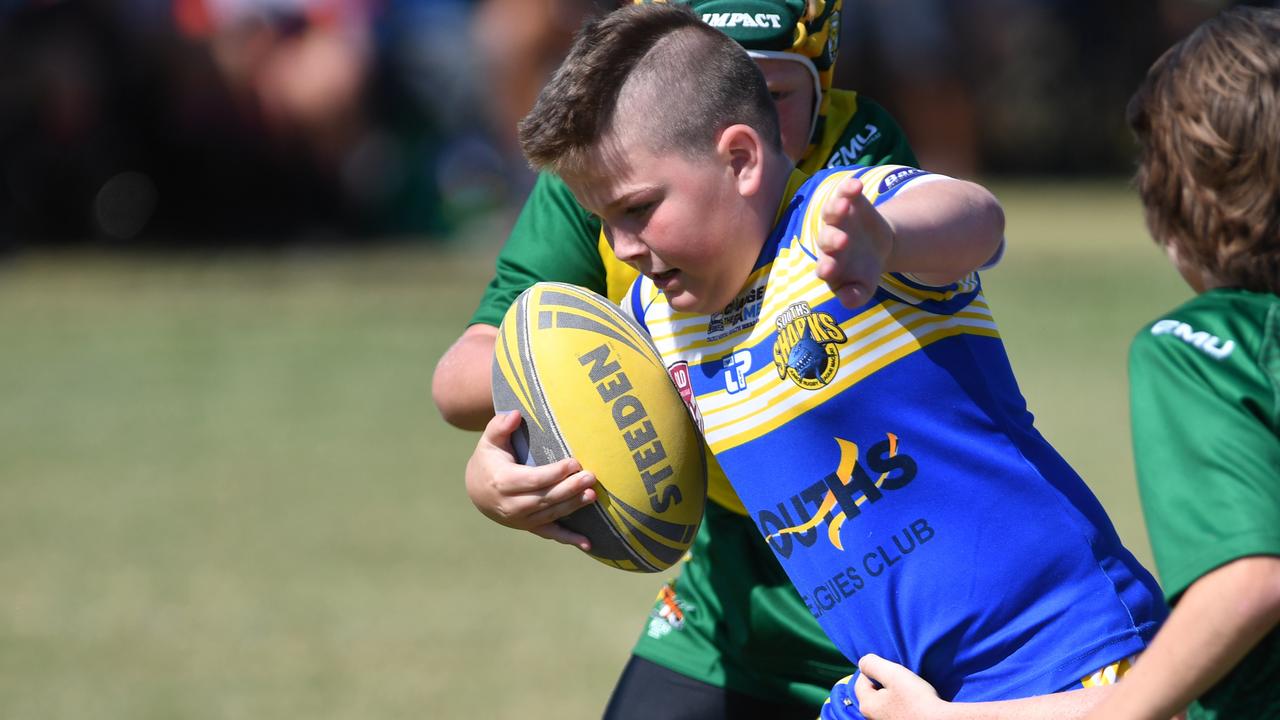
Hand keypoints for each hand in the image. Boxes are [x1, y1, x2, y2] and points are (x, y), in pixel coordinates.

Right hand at [464, 410, 597, 549]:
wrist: (477, 490)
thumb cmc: (489, 460)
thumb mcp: (489, 441)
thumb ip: (500, 426)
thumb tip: (514, 415)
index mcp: (502, 482)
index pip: (533, 479)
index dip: (554, 473)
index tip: (573, 462)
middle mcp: (511, 505)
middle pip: (545, 498)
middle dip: (569, 488)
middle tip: (590, 477)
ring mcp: (520, 519)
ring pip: (551, 513)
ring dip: (573, 506)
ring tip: (593, 495)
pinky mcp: (529, 527)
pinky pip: (550, 533)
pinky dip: (569, 539)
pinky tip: (588, 544)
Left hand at [815, 176, 894, 307]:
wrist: (875, 245)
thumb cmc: (864, 271)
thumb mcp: (864, 287)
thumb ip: (855, 296)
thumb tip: (848, 302)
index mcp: (830, 264)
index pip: (824, 267)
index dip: (827, 268)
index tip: (829, 270)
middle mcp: (828, 241)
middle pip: (826, 239)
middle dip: (833, 239)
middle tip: (843, 241)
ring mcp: (837, 220)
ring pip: (831, 214)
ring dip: (835, 208)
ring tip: (844, 205)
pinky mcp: (848, 202)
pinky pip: (844, 193)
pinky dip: (848, 188)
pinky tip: (855, 184)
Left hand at [855, 653, 945, 719]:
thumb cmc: (916, 699)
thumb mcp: (893, 674)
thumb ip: (873, 665)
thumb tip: (862, 662)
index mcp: (867, 705)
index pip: (861, 680)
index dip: (874, 670)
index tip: (891, 669)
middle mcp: (872, 717)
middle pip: (872, 692)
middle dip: (883, 682)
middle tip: (900, 678)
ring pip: (884, 701)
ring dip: (892, 693)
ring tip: (907, 689)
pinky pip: (894, 709)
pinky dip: (900, 703)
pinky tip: (912, 701)